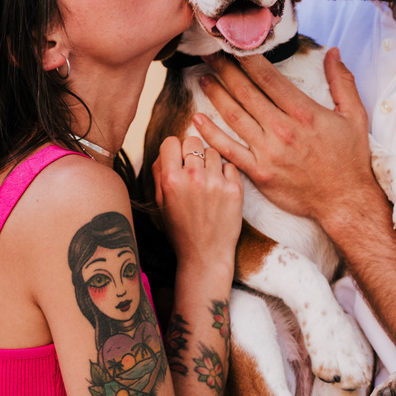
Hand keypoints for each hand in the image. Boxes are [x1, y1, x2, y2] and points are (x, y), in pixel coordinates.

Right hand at [152, 134, 243, 270]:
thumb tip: (167, 149)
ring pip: (213, 151)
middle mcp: (193, 177)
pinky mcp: (235, 189)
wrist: (205, 254)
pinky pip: (230, 165)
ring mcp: (216, 182)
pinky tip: (220, 189)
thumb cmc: (180, 229)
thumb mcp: (161, 202)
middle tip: (193, 169)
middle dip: (192, 152)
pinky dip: (225, 173)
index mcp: (171, 180)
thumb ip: (160, 172)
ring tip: (207, 182)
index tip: (177, 159)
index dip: (174, 149)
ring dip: (209, 162)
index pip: (171, 142)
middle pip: (193, 141)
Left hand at [194, 49, 382, 224]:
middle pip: (245, 92)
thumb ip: (342, 82)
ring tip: (202, 79)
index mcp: (303, 112)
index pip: (268, 77)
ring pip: (234, 116)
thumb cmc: (350, 159)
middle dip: (225, 70)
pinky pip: (229, 150)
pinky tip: (198, 120)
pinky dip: (211, 134)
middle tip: (209, 55)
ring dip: (215, 95)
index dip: (247, 59)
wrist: (345, 202)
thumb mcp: (355, 116)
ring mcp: (268, 152)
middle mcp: (282, 129)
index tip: (234, 46)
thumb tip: (334, 52)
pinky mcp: (258, 172)